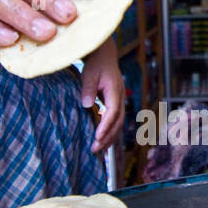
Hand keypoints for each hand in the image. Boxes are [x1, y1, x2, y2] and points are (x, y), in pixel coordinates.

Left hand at [80, 38, 124, 153]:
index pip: (113, 112)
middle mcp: (120, 98)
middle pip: (118, 122)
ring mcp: (120, 102)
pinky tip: (102, 143)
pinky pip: (115, 122)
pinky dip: (110, 133)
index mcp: (115, 91)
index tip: (97, 136)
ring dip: (110, 138)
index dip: (106, 125)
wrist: (104, 56)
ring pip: (118, 124)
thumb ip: (88, 88)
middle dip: (108, 137)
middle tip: (95, 149)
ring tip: (99, 151)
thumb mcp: (89, 73)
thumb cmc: (96, 64)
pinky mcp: (115, 105)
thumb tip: (87, 105)